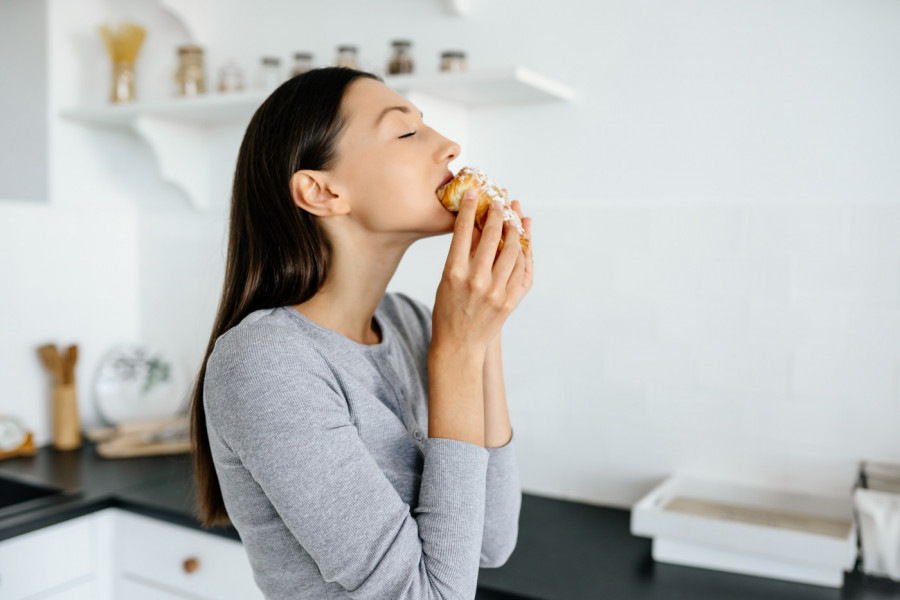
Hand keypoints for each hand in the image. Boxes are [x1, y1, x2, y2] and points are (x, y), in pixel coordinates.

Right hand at [432, 189, 530, 351]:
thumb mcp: (446, 280)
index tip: (475, 192)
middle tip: (500, 200)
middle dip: (497, 214)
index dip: (470, 208)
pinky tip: (524, 240)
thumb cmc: (447, 310)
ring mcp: (497, 292)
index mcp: (453, 273)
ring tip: (515, 216)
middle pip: (492, 237)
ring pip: (513, 251)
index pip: (464, 231)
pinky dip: (525, 253)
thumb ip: (462, 255)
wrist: (458, 345)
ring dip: (515, 229)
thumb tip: (478, 225)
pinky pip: (524, 270)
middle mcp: (476, 280)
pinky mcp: (511, 301)